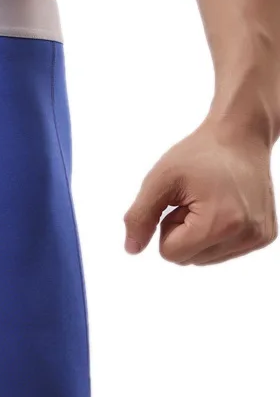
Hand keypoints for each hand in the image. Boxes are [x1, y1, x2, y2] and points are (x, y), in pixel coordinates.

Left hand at [123, 120, 276, 264]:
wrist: (239, 137)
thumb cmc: (198, 155)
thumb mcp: (159, 180)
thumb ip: (140, 216)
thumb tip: (131, 249)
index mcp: (221, 224)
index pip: (171, 253)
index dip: (167, 226)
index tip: (180, 201)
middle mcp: (246, 236)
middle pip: (187, 259)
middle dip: (182, 232)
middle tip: (193, 199)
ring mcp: (258, 237)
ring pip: (204, 259)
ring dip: (197, 234)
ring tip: (208, 201)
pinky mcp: (264, 236)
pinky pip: (222, 252)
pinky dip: (214, 234)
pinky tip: (222, 206)